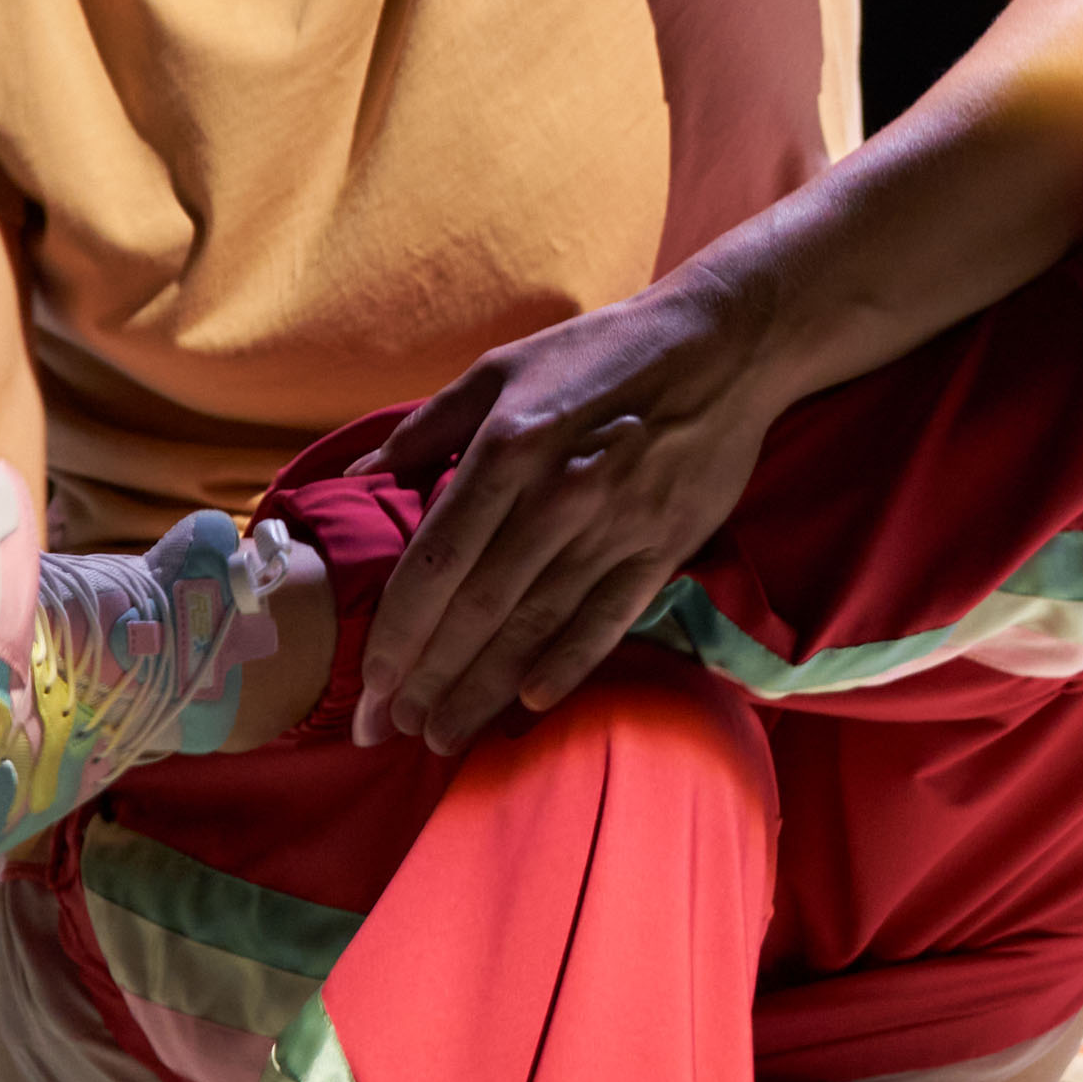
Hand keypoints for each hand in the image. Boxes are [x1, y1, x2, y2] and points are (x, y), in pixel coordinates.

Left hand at [360, 273, 785, 754]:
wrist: (722, 343)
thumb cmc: (601, 353)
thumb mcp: (502, 368)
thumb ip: (428, 426)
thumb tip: (360, 476)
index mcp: (508, 448)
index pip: (436, 564)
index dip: (398, 633)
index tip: (370, 683)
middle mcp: (557, 496)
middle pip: (478, 611)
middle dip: (427, 681)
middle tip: (389, 732)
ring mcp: (614, 527)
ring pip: (535, 628)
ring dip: (482, 690)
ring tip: (443, 738)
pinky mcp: (663, 546)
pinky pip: (607, 620)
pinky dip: (567, 666)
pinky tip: (529, 704)